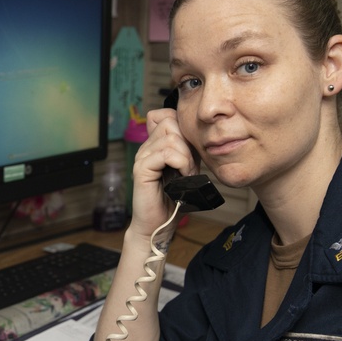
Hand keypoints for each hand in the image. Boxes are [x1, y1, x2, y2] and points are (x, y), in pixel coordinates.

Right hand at [129, 106, 199, 237]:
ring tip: (187, 173)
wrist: (159, 224)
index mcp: (155, 145)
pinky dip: (180, 163)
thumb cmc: (173, 200)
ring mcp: (142, 157)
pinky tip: (183, 176)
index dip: (183, 127)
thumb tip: (199, 135)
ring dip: (186, 156)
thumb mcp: (187, 168)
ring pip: (170, 137)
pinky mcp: (142, 170)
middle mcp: (146, 148)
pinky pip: (165, 153)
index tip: (191, 151)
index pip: (167, 115)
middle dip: (187, 142)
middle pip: (170, 122)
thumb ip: (188, 150)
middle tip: (191, 165)